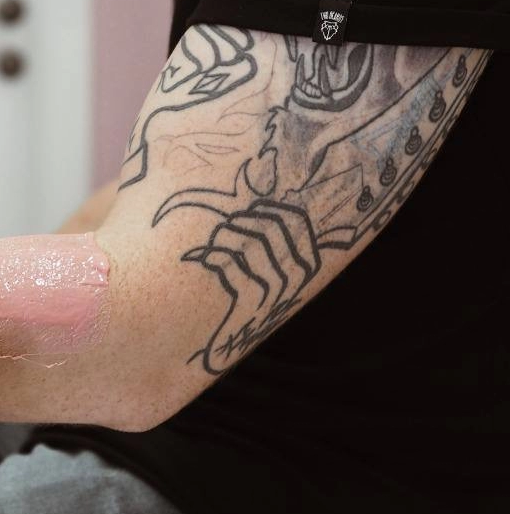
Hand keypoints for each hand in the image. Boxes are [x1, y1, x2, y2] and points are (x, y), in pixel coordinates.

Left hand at [184, 200, 320, 373]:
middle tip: (224, 228)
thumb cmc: (242, 290)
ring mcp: (277, 294)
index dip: (267, 206)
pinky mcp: (251, 309)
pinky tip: (205, 258)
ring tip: (213, 243)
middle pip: (269, 228)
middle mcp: (298, 277)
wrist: (226, 341)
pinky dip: (214, 256)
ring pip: (249, 245)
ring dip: (224, 237)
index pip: (296, 218)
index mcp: (308, 261)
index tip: (246, 210)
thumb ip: (268, 228)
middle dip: (240, 221)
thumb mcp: (264, 260)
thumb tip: (260, 172)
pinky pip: (232, 267)